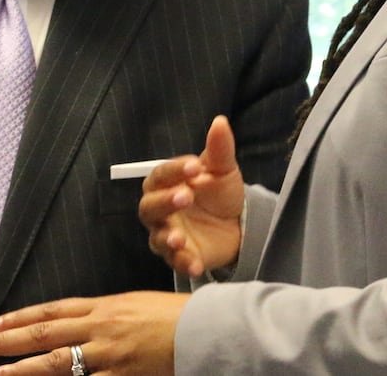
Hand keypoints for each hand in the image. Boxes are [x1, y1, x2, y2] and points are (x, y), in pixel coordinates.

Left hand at [0, 291, 183, 375]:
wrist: (207, 329)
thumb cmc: (175, 317)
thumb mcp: (134, 304)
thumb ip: (104, 314)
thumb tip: (78, 321)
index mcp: (103, 307)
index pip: (50, 312)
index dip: (18, 318)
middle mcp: (99, 329)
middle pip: (42, 335)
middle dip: (3, 342)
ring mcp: (108, 356)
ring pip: (54, 365)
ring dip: (18, 372)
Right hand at [138, 115, 243, 277]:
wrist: (237, 224)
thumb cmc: (220, 192)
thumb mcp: (223, 169)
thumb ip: (219, 149)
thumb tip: (221, 121)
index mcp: (166, 184)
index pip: (161, 175)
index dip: (175, 170)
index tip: (196, 166)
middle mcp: (160, 211)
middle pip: (149, 207)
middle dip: (165, 202)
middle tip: (185, 196)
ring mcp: (168, 235)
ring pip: (156, 238)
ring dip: (166, 238)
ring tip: (179, 238)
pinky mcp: (180, 258)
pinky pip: (176, 263)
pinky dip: (183, 264)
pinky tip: (195, 263)